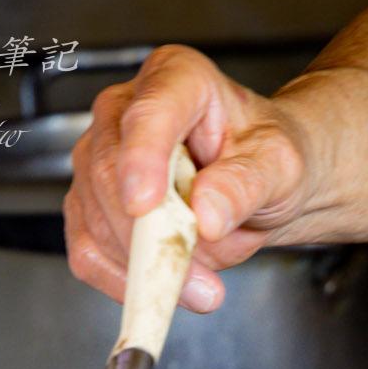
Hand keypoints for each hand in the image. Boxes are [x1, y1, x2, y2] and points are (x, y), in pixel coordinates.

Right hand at [64, 45, 311, 313]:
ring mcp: (98, 158)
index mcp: (177, 78)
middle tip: (200, 276)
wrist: (258, 182)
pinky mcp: (88, 205)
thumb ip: (246, 185)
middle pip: (108, 173)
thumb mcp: (279, 167)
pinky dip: (124, 282)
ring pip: (94, 220)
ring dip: (146, 264)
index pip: (149, 114)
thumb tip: (207, 215)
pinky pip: (88, 253)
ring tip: (204, 279)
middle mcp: (125, 111)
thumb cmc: (266, 159)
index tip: (145, 206)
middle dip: (150, 234)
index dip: (141, 160)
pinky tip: (167, 290)